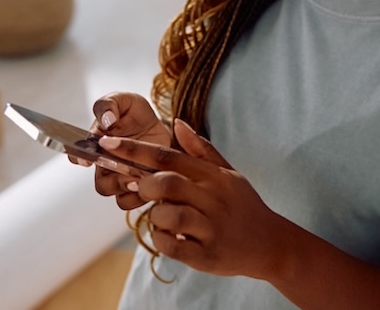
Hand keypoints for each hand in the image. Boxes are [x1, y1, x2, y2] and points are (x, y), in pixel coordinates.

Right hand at [72, 92, 170, 209]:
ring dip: (130, 188)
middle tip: (125, 168)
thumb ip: (109, 105)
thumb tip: (107, 120)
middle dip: (114, 179)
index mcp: (96, 145)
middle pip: (102, 184)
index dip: (79, 159)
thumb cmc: (134, 113)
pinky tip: (153, 182)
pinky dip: (143, 196)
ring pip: (119, 196)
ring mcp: (124, 179)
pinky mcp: (141, 186)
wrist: (158, 124)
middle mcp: (107, 166)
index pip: (78, 156)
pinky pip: (136, 201)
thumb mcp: (123, 100)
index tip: (87, 160)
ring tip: (141, 177)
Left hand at [98, 119, 291, 280]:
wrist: (270, 244)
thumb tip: (177, 123)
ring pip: (170, 216)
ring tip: (162, 216)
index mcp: (215, 176)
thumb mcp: (229, 174)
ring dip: (156, 216)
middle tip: (142, 189)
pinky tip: (168, 236)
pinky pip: (172, 247)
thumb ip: (201, 150)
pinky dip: (161, 240)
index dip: (135, 149)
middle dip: (146, 185)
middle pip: (168, 183)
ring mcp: (211, 229)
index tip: (108, 143)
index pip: (170, 156)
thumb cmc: (243, 206)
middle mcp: (213, 200)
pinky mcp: (207, 255)